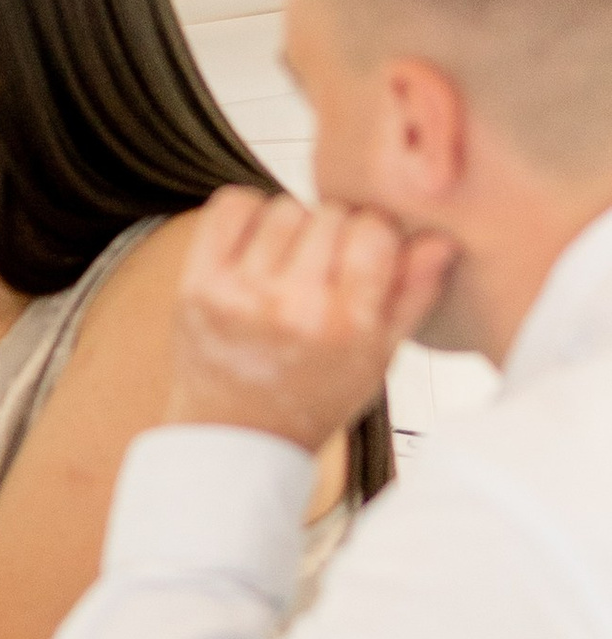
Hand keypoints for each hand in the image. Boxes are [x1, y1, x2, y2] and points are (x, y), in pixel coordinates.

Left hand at [167, 185, 453, 447]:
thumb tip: (439, 240)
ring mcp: (241, 292)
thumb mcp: (380, 356)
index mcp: (347, 325)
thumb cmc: (315, 394)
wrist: (237, 433)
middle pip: (330, 212)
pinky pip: (232, 205)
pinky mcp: (199, 283)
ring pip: (285, 207)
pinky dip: (248, 213)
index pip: (375, 229)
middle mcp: (294, 306)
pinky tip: (257, 244)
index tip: (366, 254)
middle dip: (335, 231)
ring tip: (291, 263)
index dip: (375, 234)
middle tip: (326, 266)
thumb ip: (414, 293)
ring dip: (292, 226)